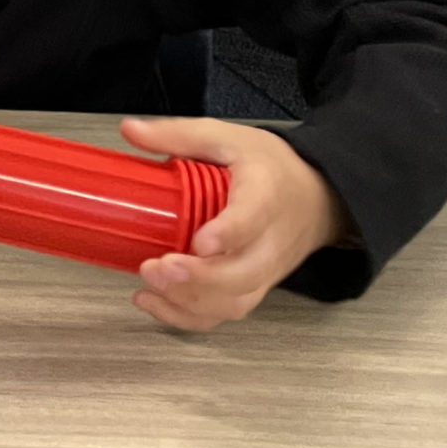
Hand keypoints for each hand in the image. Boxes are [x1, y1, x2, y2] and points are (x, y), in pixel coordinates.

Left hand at [118, 117, 346, 330]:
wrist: (316, 198)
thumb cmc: (271, 168)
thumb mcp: (228, 137)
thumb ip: (178, 135)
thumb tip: (130, 130)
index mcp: (265, 194)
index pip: (252, 219)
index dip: (228, 234)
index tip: (200, 242)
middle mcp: (270, 241)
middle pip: (242, 273)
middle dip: (197, 279)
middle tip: (155, 268)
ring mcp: (264, 271)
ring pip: (235, 301)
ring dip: (189, 302)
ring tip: (149, 285)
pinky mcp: (254, 287)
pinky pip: (228, 313)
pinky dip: (190, 317)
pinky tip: (154, 302)